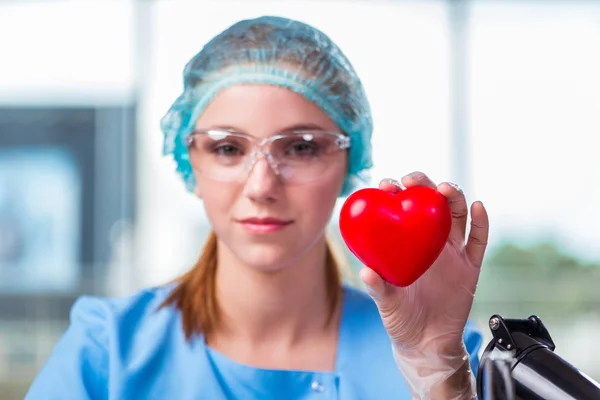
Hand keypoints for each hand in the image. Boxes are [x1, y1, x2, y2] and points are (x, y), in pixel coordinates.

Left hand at [360, 171, 488, 397]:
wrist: (427, 345)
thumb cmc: (401, 319)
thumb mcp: (386, 303)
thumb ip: (378, 289)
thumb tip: (366, 272)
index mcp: (407, 245)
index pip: (401, 210)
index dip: (395, 192)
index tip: (387, 184)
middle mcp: (430, 243)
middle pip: (431, 204)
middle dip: (424, 185)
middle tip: (413, 180)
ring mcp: (452, 253)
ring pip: (457, 215)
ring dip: (453, 197)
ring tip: (445, 188)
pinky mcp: (470, 267)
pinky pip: (479, 241)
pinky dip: (482, 222)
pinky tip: (478, 206)